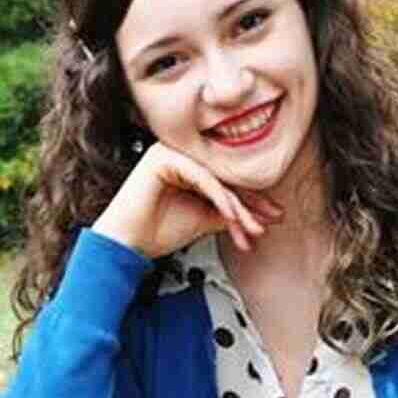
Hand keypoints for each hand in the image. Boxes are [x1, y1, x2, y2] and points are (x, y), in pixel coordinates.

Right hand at [91, 142, 282, 260]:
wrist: (126, 244)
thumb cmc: (156, 231)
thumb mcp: (203, 220)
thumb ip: (228, 213)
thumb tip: (258, 214)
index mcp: (187, 166)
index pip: (226, 181)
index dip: (251, 200)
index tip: (271, 218)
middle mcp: (179, 155)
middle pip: (224, 177)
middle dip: (250, 203)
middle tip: (270, 220)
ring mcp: (170, 153)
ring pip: (216, 179)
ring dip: (238, 206)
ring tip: (252, 228)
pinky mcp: (163, 158)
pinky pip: (202, 178)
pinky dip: (220, 198)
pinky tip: (232, 216)